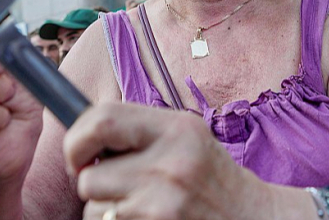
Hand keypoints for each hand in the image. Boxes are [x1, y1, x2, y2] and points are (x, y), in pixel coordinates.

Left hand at [65, 103, 267, 219]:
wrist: (251, 216)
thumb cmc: (210, 176)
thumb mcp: (185, 137)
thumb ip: (140, 130)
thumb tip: (80, 136)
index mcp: (175, 127)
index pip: (102, 118)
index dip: (78, 138)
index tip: (80, 154)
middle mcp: (170, 161)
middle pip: (90, 175)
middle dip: (91, 183)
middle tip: (107, 184)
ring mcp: (164, 199)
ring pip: (95, 209)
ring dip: (107, 210)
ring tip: (142, 204)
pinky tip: (148, 219)